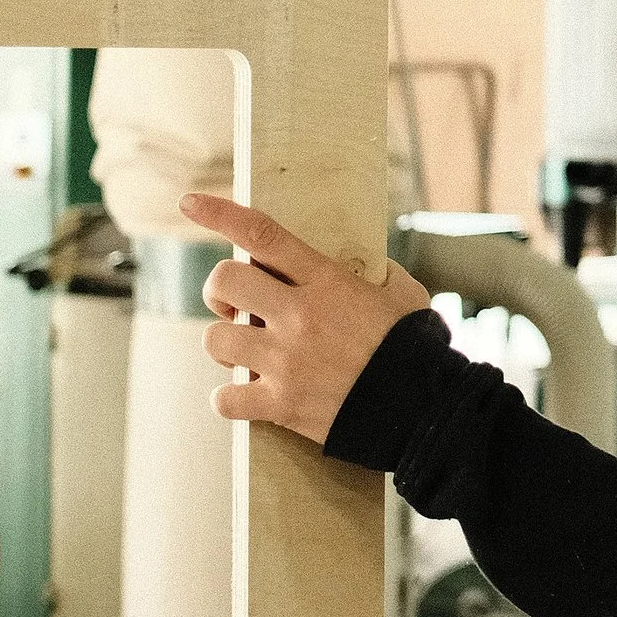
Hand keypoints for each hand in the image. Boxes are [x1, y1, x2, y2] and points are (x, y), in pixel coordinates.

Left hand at [185, 193, 429, 446]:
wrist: (427, 413)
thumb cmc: (417, 350)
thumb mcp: (403, 294)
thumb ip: (375, 274)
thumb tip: (364, 268)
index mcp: (327, 281)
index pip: (262, 234)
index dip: (219, 213)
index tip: (190, 203)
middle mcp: (299, 316)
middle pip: (224, 280)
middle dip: (221, 290)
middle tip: (236, 306)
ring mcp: (286, 362)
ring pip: (215, 339)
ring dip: (225, 344)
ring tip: (247, 353)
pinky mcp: (282, 405)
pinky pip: (224, 398)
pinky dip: (229, 398)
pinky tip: (247, 396)